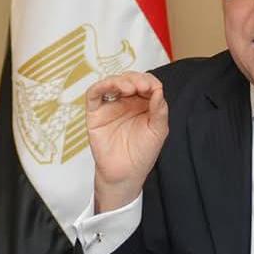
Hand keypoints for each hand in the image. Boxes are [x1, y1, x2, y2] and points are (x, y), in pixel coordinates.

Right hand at [86, 71, 168, 211]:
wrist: (126, 174)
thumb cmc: (142, 153)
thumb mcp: (158, 130)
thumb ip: (160, 110)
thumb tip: (159, 89)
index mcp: (143, 104)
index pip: (146, 84)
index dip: (150, 82)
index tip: (154, 87)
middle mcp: (127, 102)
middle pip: (129, 80)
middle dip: (136, 79)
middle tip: (142, 87)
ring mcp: (111, 106)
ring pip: (112, 83)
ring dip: (120, 80)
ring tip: (129, 88)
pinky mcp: (96, 113)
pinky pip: (94, 94)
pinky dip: (100, 86)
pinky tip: (111, 87)